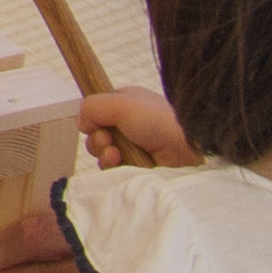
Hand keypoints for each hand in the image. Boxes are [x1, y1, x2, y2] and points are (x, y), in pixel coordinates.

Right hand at [76, 88, 195, 170]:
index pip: (97, 112)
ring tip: (117, 154)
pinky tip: (122, 163)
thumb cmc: (160, 119)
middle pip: (97, 135)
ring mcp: (134, 146)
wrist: (188, 146)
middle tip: (109, 140)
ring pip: (104, 154)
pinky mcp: (138, 166)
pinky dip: (114, 167)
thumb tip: (82, 123)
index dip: (93, 120)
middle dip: (98, 140)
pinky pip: (115, 169)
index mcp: (125, 104)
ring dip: (105, 154)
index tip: (96, 124)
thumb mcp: (120, 103)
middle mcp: (129, 125)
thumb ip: (92, 107)